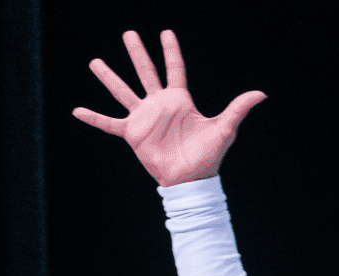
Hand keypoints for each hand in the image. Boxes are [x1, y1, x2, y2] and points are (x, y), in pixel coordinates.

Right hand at [71, 30, 264, 186]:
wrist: (191, 179)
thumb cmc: (208, 155)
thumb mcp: (224, 128)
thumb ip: (238, 108)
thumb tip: (261, 93)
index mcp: (180, 100)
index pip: (175, 69)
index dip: (171, 51)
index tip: (166, 32)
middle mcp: (160, 105)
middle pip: (146, 72)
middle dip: (138, 53)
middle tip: (129, 33)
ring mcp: (144, 118)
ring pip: (123, 91)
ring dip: (109, 77)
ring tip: (95, 62)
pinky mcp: (133, 133)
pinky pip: (109, 123)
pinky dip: (93, 118)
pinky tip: (77, 110)